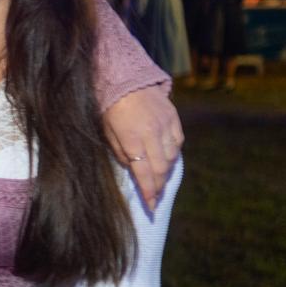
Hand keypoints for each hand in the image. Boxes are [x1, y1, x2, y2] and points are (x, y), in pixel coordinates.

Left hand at [101, 89, 182, 212]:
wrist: (126, 79)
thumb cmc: (111, 108)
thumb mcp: (108, 133)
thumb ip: (121, 154)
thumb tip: (135, 170)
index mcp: (132, 139)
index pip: (144, 172)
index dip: (149, 192)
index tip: (151, 206)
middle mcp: (152, 133)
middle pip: (161, 168)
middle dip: (159, 186)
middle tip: (155, 197)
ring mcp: (165, 125)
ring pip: (172, 157)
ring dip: (166, 171)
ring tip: (159, 179)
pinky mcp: (173, 117)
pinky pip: (178, 142)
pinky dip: (173, 153)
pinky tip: (167, 158)